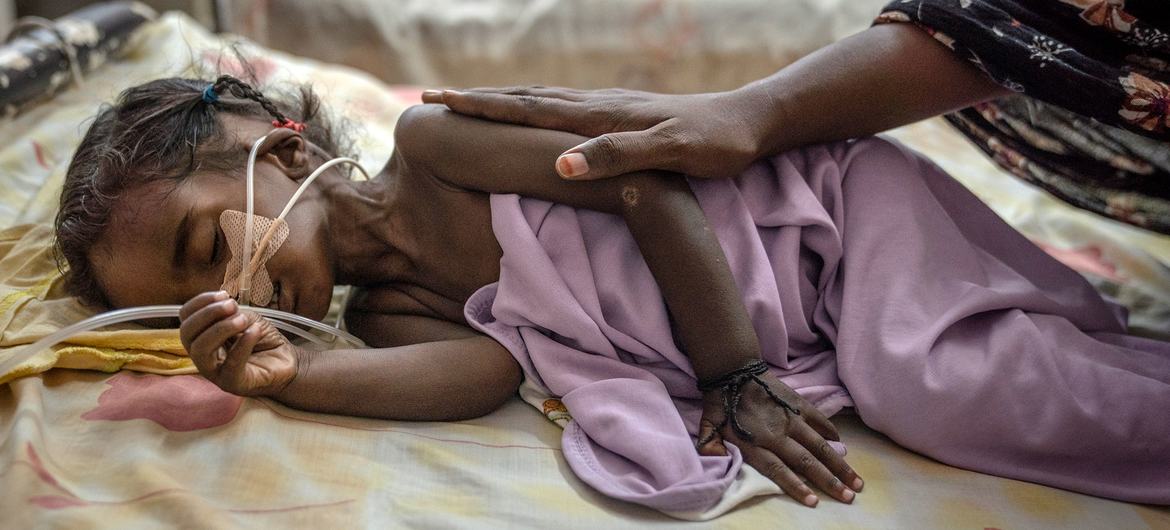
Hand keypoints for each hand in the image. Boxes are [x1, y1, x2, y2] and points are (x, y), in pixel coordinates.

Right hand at [180, 291, 301, 396]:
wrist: (287, 361)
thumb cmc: (261, 339)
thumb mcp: (244, 318)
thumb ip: (230, 313)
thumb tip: (223, 307)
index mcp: (201, 337)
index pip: (185, 319)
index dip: (200, 303)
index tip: (224, 294)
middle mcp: (202, 357)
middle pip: (186, 334)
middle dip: (208, 314)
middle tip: (232, 305)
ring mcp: (215, 373)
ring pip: (201, 351)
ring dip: (220, 329)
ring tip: (243, 319)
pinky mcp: (234, 384)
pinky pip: (231, 365)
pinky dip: (242, 345)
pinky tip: (254, 331)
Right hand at [421, 86, 767, 180]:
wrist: (750, 122)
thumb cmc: (714, 144)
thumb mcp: (670, 153)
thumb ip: (616, 157)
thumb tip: (559, 165)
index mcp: (600, 115)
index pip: (527, 109)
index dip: (482, 108)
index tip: (439, 103)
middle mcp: (597, 104)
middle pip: (524, 98)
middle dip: (478, 100)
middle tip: (434, 98)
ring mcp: (609, 106)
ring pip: (541, 100)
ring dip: (501, 101)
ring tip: (470, 102)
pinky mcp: (621, 114)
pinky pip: (562, 108)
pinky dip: (532, 108)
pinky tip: (534, 114)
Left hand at [696, 373, 862, 506]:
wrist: (732, 370)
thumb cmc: (720, 403)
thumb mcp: (708, 428)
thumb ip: (711, 447)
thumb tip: (714, 461)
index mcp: (754, 443)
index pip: (778, 469)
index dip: (795, 485)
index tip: (814, 501)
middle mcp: (776, 433)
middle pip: (806, 461)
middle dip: (829, 480)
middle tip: (849, 496)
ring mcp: (789, 417)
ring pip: (819, 444)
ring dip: (839, 463)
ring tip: (855, 480)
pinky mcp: (797, 402)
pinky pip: (818, 419)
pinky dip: (830, 432)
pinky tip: (841, 444)